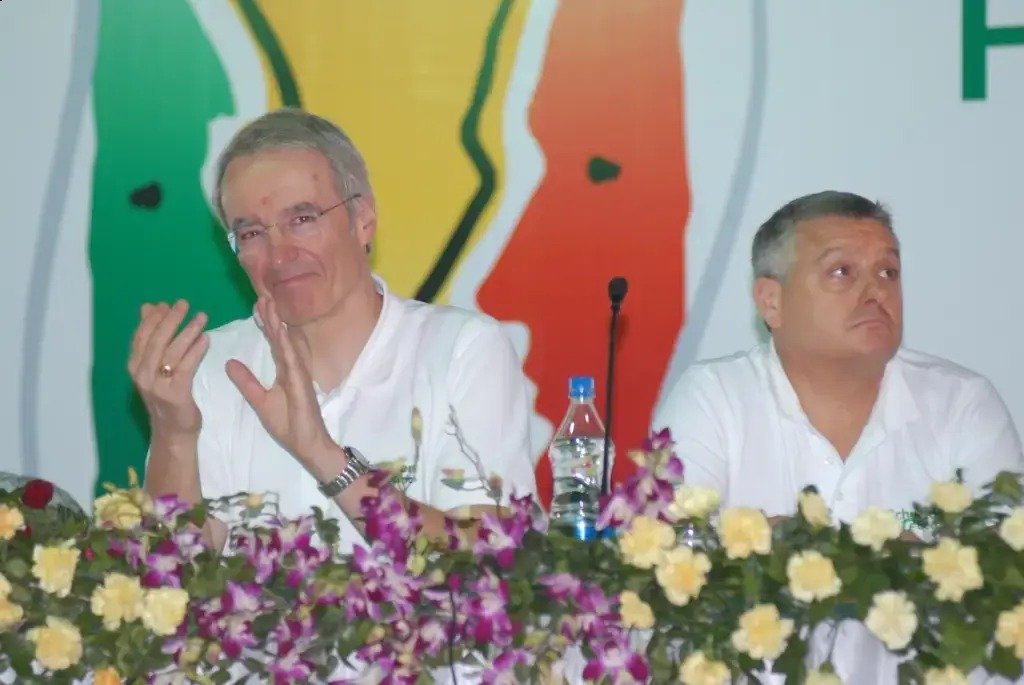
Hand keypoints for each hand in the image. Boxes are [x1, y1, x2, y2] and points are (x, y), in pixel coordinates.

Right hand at [128, 300, 208, 438]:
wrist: (173, 431)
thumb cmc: (167, 396)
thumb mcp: (155, 367)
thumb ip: (152, 339)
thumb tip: (148, 308)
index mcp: (134, 366)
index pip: (141, 336)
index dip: (153, 318)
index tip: (165, 304)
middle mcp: (142, 374)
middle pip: (156, 341)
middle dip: (170, 320)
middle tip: (184, 304)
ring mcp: (157, 385)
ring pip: (171, 352)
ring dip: (187, 331)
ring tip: (201, 317)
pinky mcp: (175, 394)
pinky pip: (186, 367)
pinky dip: (195, 351)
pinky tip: (206, 339)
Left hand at [225, 296, 333, 466]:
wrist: (306, 444)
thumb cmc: (288, 424)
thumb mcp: (260, 401)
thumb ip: (247, 382)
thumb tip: (229, 363)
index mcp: (284, 370)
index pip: (274, 342)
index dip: (266, 324)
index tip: (258, 305)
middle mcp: (293, 367)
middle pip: (281, 337)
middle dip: (272, 316)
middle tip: (263, 294)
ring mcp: (299, 374)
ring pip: (287, 343)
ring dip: (279, 323)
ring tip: (271, 303)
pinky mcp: (302, 383)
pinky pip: (293, 360)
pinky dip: (287, 344)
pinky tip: (280, 330)